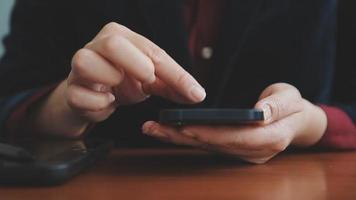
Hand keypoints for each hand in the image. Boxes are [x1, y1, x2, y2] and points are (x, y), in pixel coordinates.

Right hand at [31, 22, 204, 136]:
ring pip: (85, 63)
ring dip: (109, 81)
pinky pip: (80, 96)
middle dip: (135, 64)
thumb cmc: (122, 81)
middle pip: (112, 43)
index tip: (194, 93)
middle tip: (147, 80)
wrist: (93, 97)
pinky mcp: (70, 89)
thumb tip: (198, 94)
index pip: (151, 51)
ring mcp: (79, 66)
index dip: (175, 73)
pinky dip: (99, 105)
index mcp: (121, 36)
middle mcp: (97, 45)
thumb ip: (174, 84)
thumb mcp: (151, 79)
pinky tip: (106, 103)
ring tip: (117, 92)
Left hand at [142, 83, 327, 163]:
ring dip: (179, 139)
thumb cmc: (293, 106)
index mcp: (271, 139)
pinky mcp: (234, 150)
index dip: (210, 134)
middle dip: (184, 137)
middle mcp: (255, 152)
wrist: (296, 121)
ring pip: (207, 147)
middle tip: (156, 127)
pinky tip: (169, 131)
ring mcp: (243, 154)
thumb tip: (260, 112)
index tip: (185, 127)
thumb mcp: (290, 98)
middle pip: (215, 146)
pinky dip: (187, 138)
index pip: (236, 138)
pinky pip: (208, 145)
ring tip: (154, 128)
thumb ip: (277, 105)